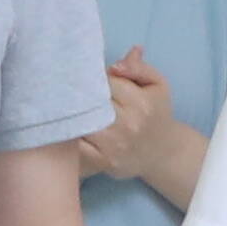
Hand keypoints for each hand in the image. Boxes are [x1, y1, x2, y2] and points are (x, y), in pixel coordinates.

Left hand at [78, 49, 182, 188]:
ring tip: (64, 106)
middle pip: (89, 102)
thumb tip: (115, 64)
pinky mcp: (101, 161)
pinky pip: (75, 147)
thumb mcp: (156, 84)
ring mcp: (112, 145)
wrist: (162, 152)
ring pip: (79, 122)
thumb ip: (138, 68)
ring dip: (69, 113)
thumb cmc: (155, 113)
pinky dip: (68, 136)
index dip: (92, 77)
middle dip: (78, 94)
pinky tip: (67, 127)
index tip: (88, 77)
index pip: (103, 82)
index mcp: (139, 103)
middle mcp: (126, 125)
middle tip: (66, 88)